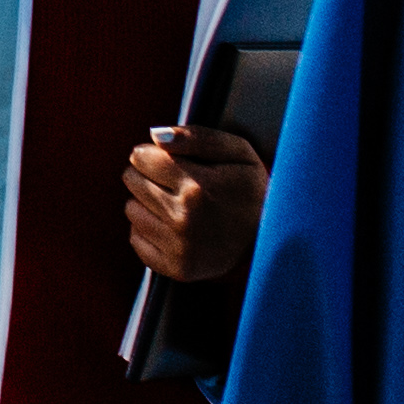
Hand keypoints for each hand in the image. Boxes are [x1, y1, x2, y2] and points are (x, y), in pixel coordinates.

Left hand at [123, 124, 263, 286]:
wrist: (272, 243)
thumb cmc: (252, 190)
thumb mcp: (239, 153)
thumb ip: (198, 137)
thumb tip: (155, 135)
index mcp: (199, 186)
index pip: (141, 158)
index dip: (152, 154)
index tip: (168, 160)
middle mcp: (184, 218)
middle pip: (131, 181)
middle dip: (147, 175)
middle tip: (174, 182)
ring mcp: (179, 247)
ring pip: (131, 209)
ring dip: (147, 202)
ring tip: (177, 204)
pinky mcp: (176, 268)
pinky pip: (136, 239)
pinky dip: (149, 230)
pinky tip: (175, 227)